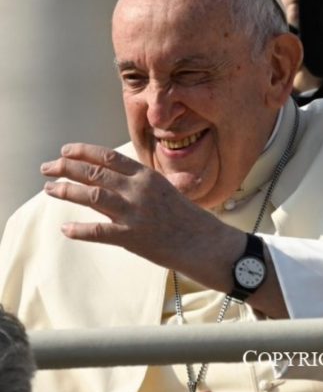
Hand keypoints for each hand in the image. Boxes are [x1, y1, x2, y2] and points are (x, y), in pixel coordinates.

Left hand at [40, 143, 287, 317]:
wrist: (205, 241)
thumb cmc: (187, 217)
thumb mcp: (170, 190)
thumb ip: (147, 181)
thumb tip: (130, 175)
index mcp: (148, 175)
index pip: (109, 156)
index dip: (84, 151)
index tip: (66, 150)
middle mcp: (139, 189)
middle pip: (95, 172)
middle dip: (67, 167)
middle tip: (47, 167)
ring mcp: (135, 212)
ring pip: (92, 195)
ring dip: (66, 190)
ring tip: (49, 189)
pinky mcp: (132, 237)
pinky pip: (98, 232)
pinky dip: (79, 230)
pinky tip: (65, 228)